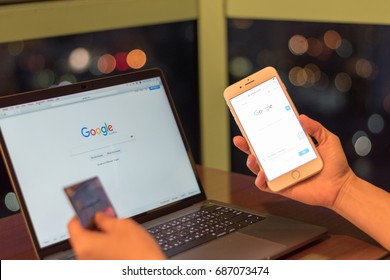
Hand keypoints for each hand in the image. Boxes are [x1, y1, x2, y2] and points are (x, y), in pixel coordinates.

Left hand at [68, 213, 165, 259]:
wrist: (149, 269)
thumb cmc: (137, 252)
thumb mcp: (122, 225)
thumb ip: (106, 218)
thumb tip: (100, 216)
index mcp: (84, 245)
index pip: (73, 224)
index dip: (81, 213)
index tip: (89, 208)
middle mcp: (84, 257)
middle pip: (80, 236)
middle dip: (92, 224)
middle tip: (105, 216)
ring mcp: (91, 265)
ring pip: (89, 245)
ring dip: (98, 235)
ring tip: (114, 228)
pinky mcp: (100, 268)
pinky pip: (95, 254)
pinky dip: (102, 245)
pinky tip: (116, 240)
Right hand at [233, 114, 355, 208]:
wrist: (342, 187)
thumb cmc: (335, 165)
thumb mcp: (328, 140)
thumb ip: (315, 128)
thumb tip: (301, 117)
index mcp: (290, 147)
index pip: (270, 138)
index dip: (258, 131)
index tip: (250, 123)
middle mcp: (282, 160)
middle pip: (259, 152)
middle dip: (246, 145)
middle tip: (239, 139)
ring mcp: (280, 174)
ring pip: (258, 168)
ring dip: (251, 162)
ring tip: (252, 157)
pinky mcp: (281, 187)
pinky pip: (265, 185)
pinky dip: (260, 180)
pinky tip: (263, 174)